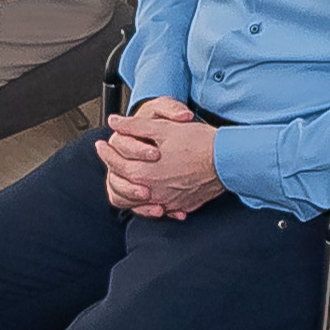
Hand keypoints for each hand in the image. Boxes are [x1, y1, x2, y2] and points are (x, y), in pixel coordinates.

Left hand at [99, 101, 224, 219]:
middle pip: (126, 183)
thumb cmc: (199, 143)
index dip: (106, 152)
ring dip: (133, 186)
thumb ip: (135, 126)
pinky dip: (155, 199)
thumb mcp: (163, 128)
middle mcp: (153, 191)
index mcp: (145, 173)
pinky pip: (162, 207)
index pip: (116, 164)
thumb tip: (115, 123)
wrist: (228, 160)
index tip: (102, 145)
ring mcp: (168, 201)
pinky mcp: (182, 205)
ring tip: (132, 174)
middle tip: (111, 157)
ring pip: (141, 199)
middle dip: (116, 167)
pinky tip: (155, 190)